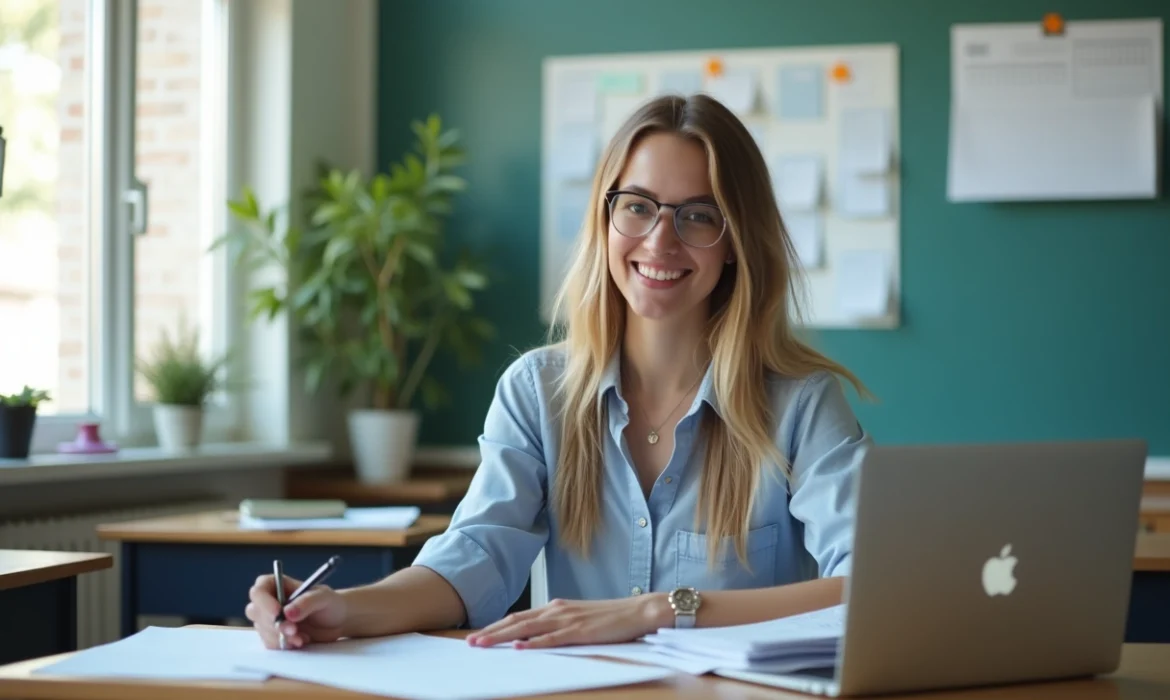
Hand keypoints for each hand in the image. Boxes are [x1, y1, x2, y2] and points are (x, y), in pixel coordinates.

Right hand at [245, 573, 347, 648]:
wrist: (337, 622)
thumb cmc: (330, 603)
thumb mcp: (323, 598)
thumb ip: (306, 602)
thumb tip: (287, 612)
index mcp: (277, 585)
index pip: (258, 591)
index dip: (264, 602)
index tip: (277, 613)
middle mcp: (269, 601)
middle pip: (255, 612)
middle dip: (274, 624)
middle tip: (294, 630)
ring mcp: (269, 620)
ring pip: (262, 630)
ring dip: (280, 637)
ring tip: (303, 637)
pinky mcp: (274, 636)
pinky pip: (269, 643)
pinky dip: (284, 645)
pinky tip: (301, 641)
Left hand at [465, 595, 671, 648]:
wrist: (641, 610)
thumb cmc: (613, 617)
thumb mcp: (581, 619)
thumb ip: (560, 626)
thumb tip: (538, 638)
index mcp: (557, 607)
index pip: (520, 617)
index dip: (497, 626)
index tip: (478, 635)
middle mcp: (558, 610)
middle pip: (517, 621)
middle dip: (491, 632)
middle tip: (469, 642)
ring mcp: (569, 620)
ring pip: (527, 629)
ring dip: (502, 637)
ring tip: (482, 644)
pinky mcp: (581, 631)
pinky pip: (552, 639)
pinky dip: (533, 643)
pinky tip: (518, 647)